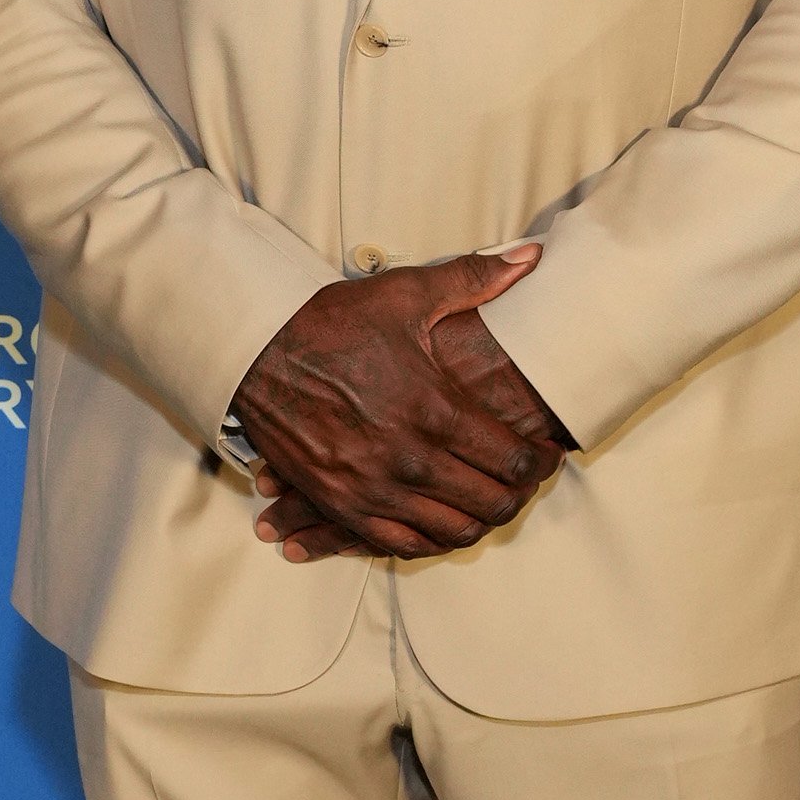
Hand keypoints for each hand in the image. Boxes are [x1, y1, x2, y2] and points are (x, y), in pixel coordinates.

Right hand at [235, 244, 570, 563]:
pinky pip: (403, 544)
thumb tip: (531, 256)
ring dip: (480, 519)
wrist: (253, 353)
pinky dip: (431, 538)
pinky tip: (442, 520)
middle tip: (526, 479)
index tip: (545, 452)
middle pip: (491, 503)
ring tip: (489, 498)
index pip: (513, 460)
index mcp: (433, 409)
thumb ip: (474, 279)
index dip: (541, 462)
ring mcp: (373, 489)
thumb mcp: (404, 295)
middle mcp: (408, 459)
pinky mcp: (343, 505)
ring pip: (452, 531)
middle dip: (519, 493)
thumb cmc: (331, 322)